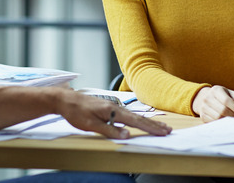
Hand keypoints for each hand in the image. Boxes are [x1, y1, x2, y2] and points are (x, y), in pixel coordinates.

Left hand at [55, 90, 171, 138]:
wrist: (65, 99)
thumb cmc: (76, 112)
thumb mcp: (90, 124)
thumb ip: (109, 130)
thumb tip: (127, 134)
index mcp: (113, 111)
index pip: (135, 122)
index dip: (150, 128)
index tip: (163, 132)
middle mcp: (115, 107)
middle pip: (138, 118)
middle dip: (153, 125)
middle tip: (168, 130)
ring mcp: (113, 107)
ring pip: (134, 116)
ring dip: (147, 122)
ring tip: (159, 126)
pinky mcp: (109, 108)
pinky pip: (127, 115)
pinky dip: (137, 119)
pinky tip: (140, 122)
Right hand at [192, 85, 233, 122]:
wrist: (205, 98)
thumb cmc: (222, 96)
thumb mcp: (231, 94)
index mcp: (216, 90)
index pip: (227, 101)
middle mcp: (208, 98)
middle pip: (222, 110)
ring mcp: (204, 107)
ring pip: (218, 118)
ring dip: (228, 121)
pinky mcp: (202, 116)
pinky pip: (214, 122)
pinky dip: (222, 124)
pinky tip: (227, 122)